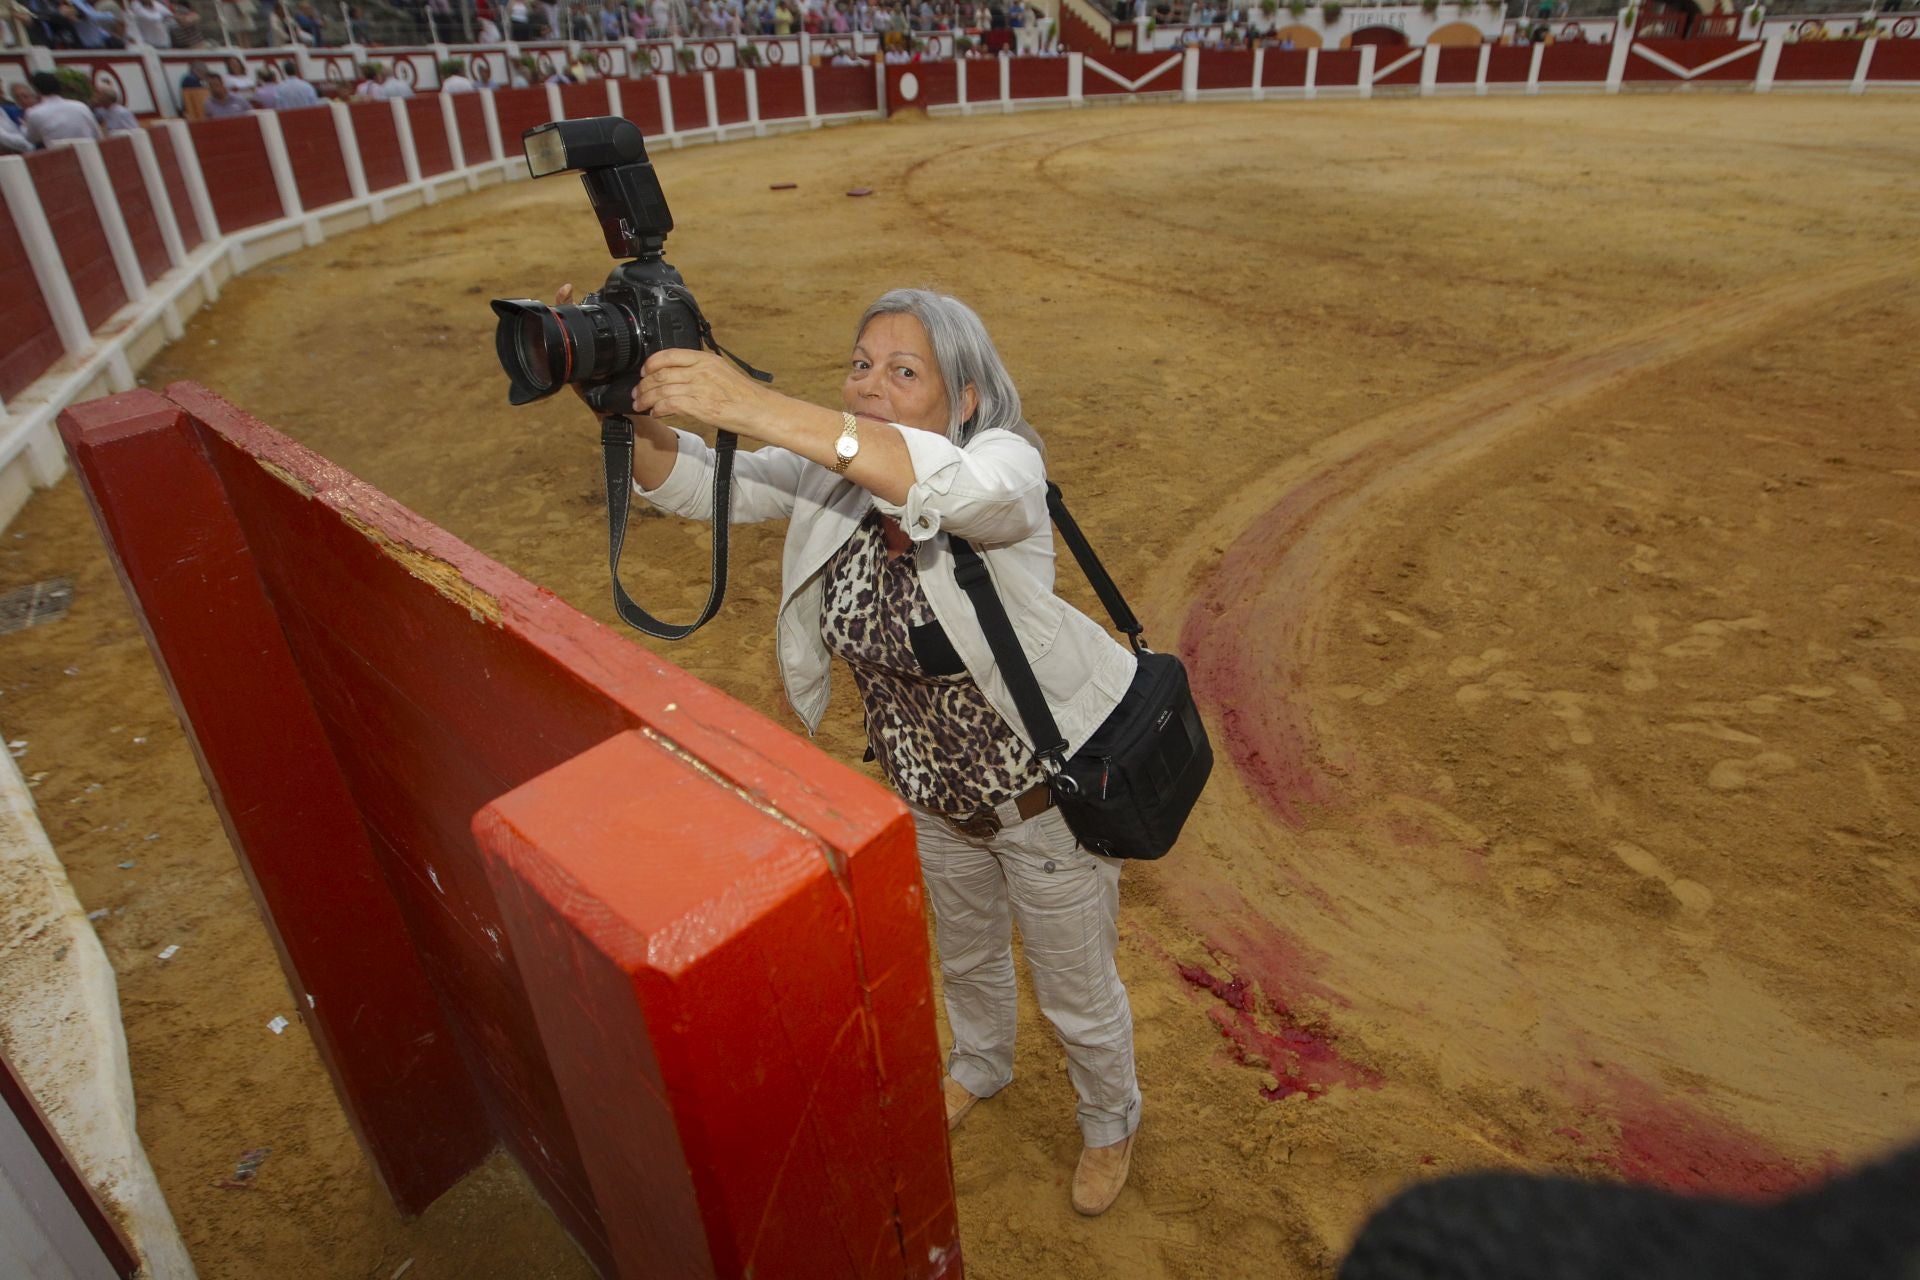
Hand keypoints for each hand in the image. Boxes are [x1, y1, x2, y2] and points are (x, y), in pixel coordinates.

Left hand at [633, 347, 783, 438]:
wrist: (762, 411)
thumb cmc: (747, 398)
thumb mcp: (723, 374)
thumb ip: (702, 372)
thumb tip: (682, 378)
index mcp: (706, 360)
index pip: (669, 355)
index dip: (651, 363)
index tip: (644, 372)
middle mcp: (701, 371)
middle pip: (661, 374)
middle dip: (644, 385)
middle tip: (637, 393)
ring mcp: (700, 388)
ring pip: (661, 389)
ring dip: (646, 399)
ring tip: (641, 405)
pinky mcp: (700, 406)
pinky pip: (669, 404)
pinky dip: (658, 409)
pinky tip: (655, 414)